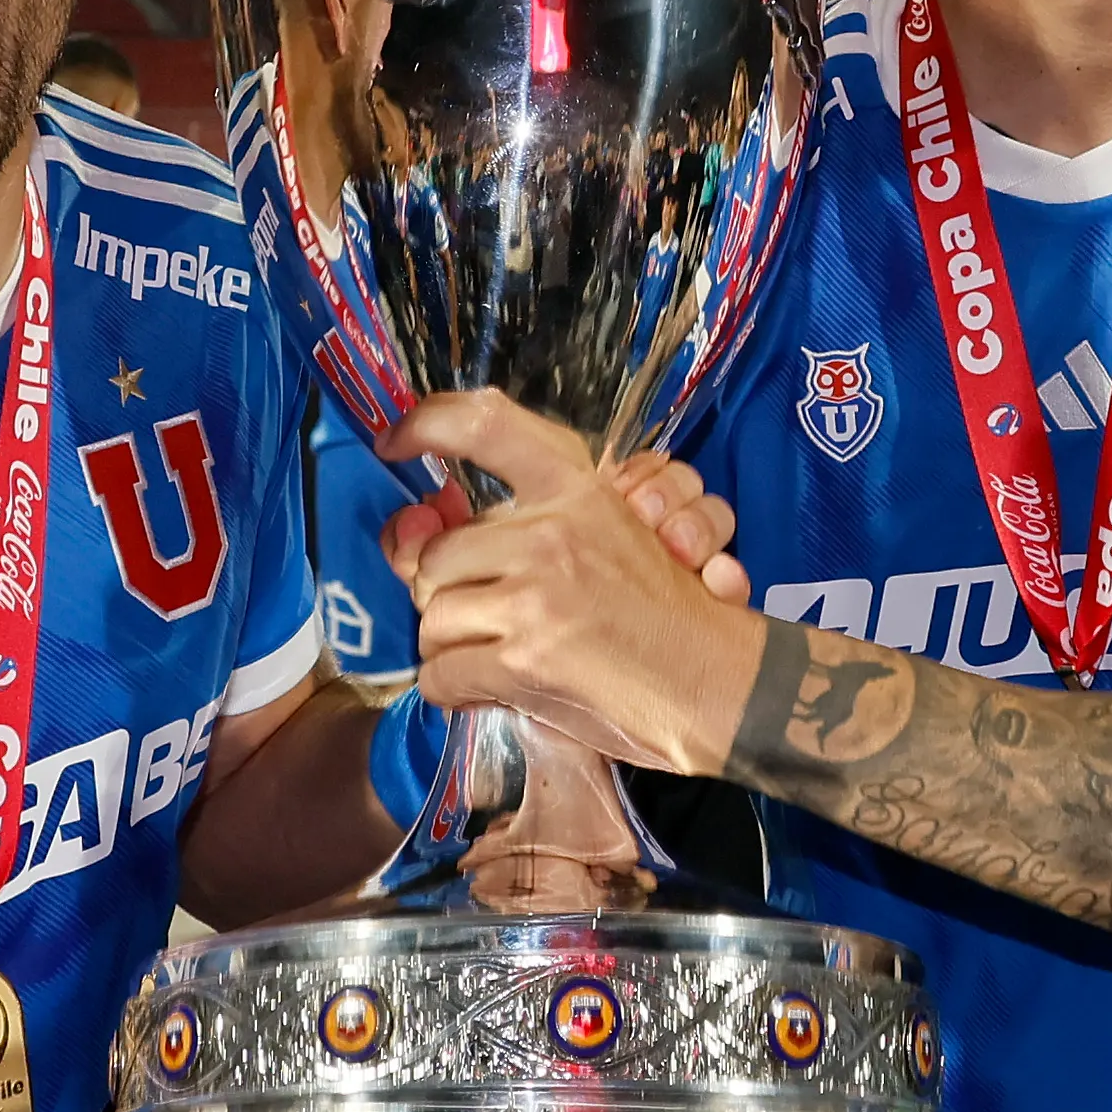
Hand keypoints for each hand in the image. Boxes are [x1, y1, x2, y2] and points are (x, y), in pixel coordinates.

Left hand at [380, 391, 752, 767]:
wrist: (716, 684)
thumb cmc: (661, 616)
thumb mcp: (606, 536)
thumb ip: (518, 523)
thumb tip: (413, 528)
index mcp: (577, 490)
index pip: (486, 424)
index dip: (427, 423)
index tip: (395, 439)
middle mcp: (551, 532)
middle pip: (437, 558)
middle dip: (447, 596)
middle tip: (488, 619)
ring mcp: (535, 596)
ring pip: (432, 618)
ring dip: (452, 646)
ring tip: (500, 655)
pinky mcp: (523, 659)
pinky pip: (439, 674)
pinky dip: (455, 688)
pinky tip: (494, 687)